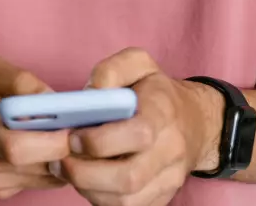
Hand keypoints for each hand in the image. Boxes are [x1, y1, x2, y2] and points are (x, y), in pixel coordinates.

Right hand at [0, 56, 71, 199]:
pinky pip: (37, 183)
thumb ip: (21, 80)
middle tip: (70, 125)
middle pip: (37, 166)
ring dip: (58, 157)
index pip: (16, 147)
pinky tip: (35, 145)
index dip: (51, 140)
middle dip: (64, 147)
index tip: (69, 122)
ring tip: (51, 131)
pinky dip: (46, 165)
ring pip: (44, 178)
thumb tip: (54, 99)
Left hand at [54, 48, 218, 205]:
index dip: (100, 140)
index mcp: (163, 112)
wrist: (194, 122)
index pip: (137, 134)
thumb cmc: (156, 91)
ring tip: (68, 170)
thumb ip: (112, 70)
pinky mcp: (162, 196)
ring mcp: (169, 178)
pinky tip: (87, 180)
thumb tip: (92, 93)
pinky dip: (101, 199)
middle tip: (61, 160)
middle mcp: (171, 150)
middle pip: (129, 177)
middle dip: (85, 173)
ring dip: (88, 189)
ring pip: (126, 200)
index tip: (73, 135)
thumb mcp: (138, 64)